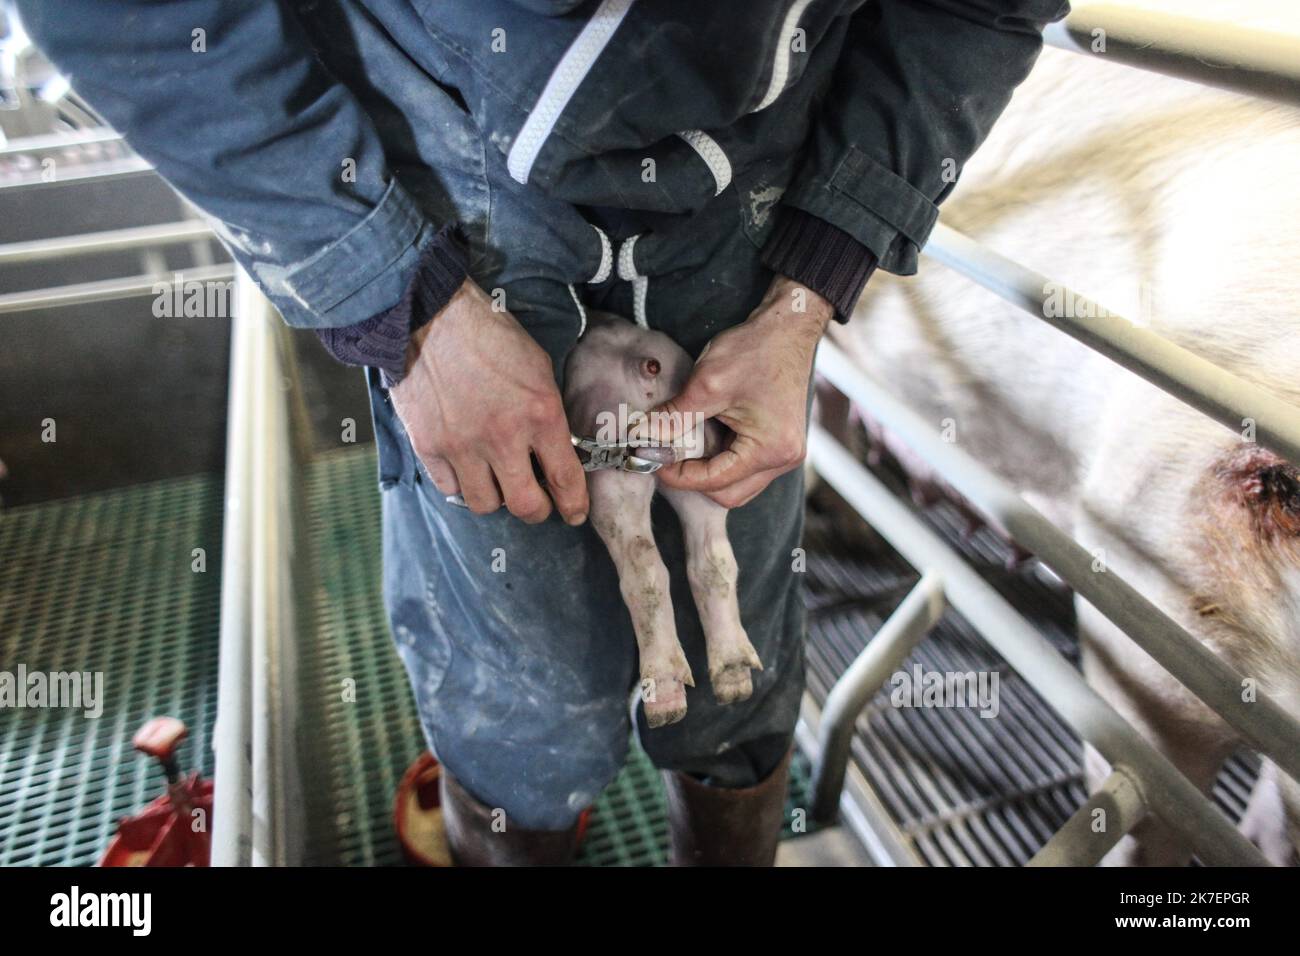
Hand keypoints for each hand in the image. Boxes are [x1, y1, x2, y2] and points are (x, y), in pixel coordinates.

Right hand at [389, 279, 588, 523]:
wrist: (431, 315)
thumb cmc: (490, 334)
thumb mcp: (538, 368)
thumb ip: (548, 414)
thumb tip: (555, 450)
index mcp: (540, 414)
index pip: (565, 479)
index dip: (574, 505)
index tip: (575, 513)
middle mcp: (503, 437)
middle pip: (527, 506)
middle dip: (538, 510)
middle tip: (537, 501)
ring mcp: (463, 445)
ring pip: (486, 504)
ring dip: (497, 497)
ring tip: (497, 479)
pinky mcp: (429, 446)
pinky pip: (450, 488)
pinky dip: (461, 483)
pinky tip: (466, 465)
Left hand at [636, 276, 831, 507]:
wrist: (788, 327)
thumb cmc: (755, 350)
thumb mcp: (706, 384)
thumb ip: (674, 417)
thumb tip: (641, 437)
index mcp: (770, 449)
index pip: (716, 481)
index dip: (679, 476)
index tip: (652, 461)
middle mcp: (784, 459)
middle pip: (729, 494)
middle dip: (694, 480)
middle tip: (666, 457)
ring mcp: (786, 452)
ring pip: (739, 484)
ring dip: (709, 472)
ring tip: (683, 448)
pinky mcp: (780, 443)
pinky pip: (747, 468)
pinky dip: (723, 461)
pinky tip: (704, 440)